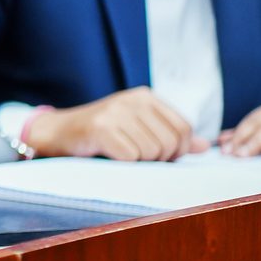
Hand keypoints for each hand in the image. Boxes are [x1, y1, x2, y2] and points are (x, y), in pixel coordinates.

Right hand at [27, 87, 206, 161]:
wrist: (57, 132)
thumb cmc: (101, 134)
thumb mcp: (138, 128)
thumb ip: (170, 135)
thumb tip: (203, 146)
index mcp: (145, 96)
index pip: (184, 128)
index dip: (179, 150)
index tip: (161, 156)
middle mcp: (132, 100)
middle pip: (171, 142)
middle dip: (160, 159)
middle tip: (140, 159)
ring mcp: (115, 112)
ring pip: (152, 152)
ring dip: (140, 162)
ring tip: (122, 155)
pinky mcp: (101, 128)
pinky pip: (130, 157)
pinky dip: (123, 163)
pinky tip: (109, 155)